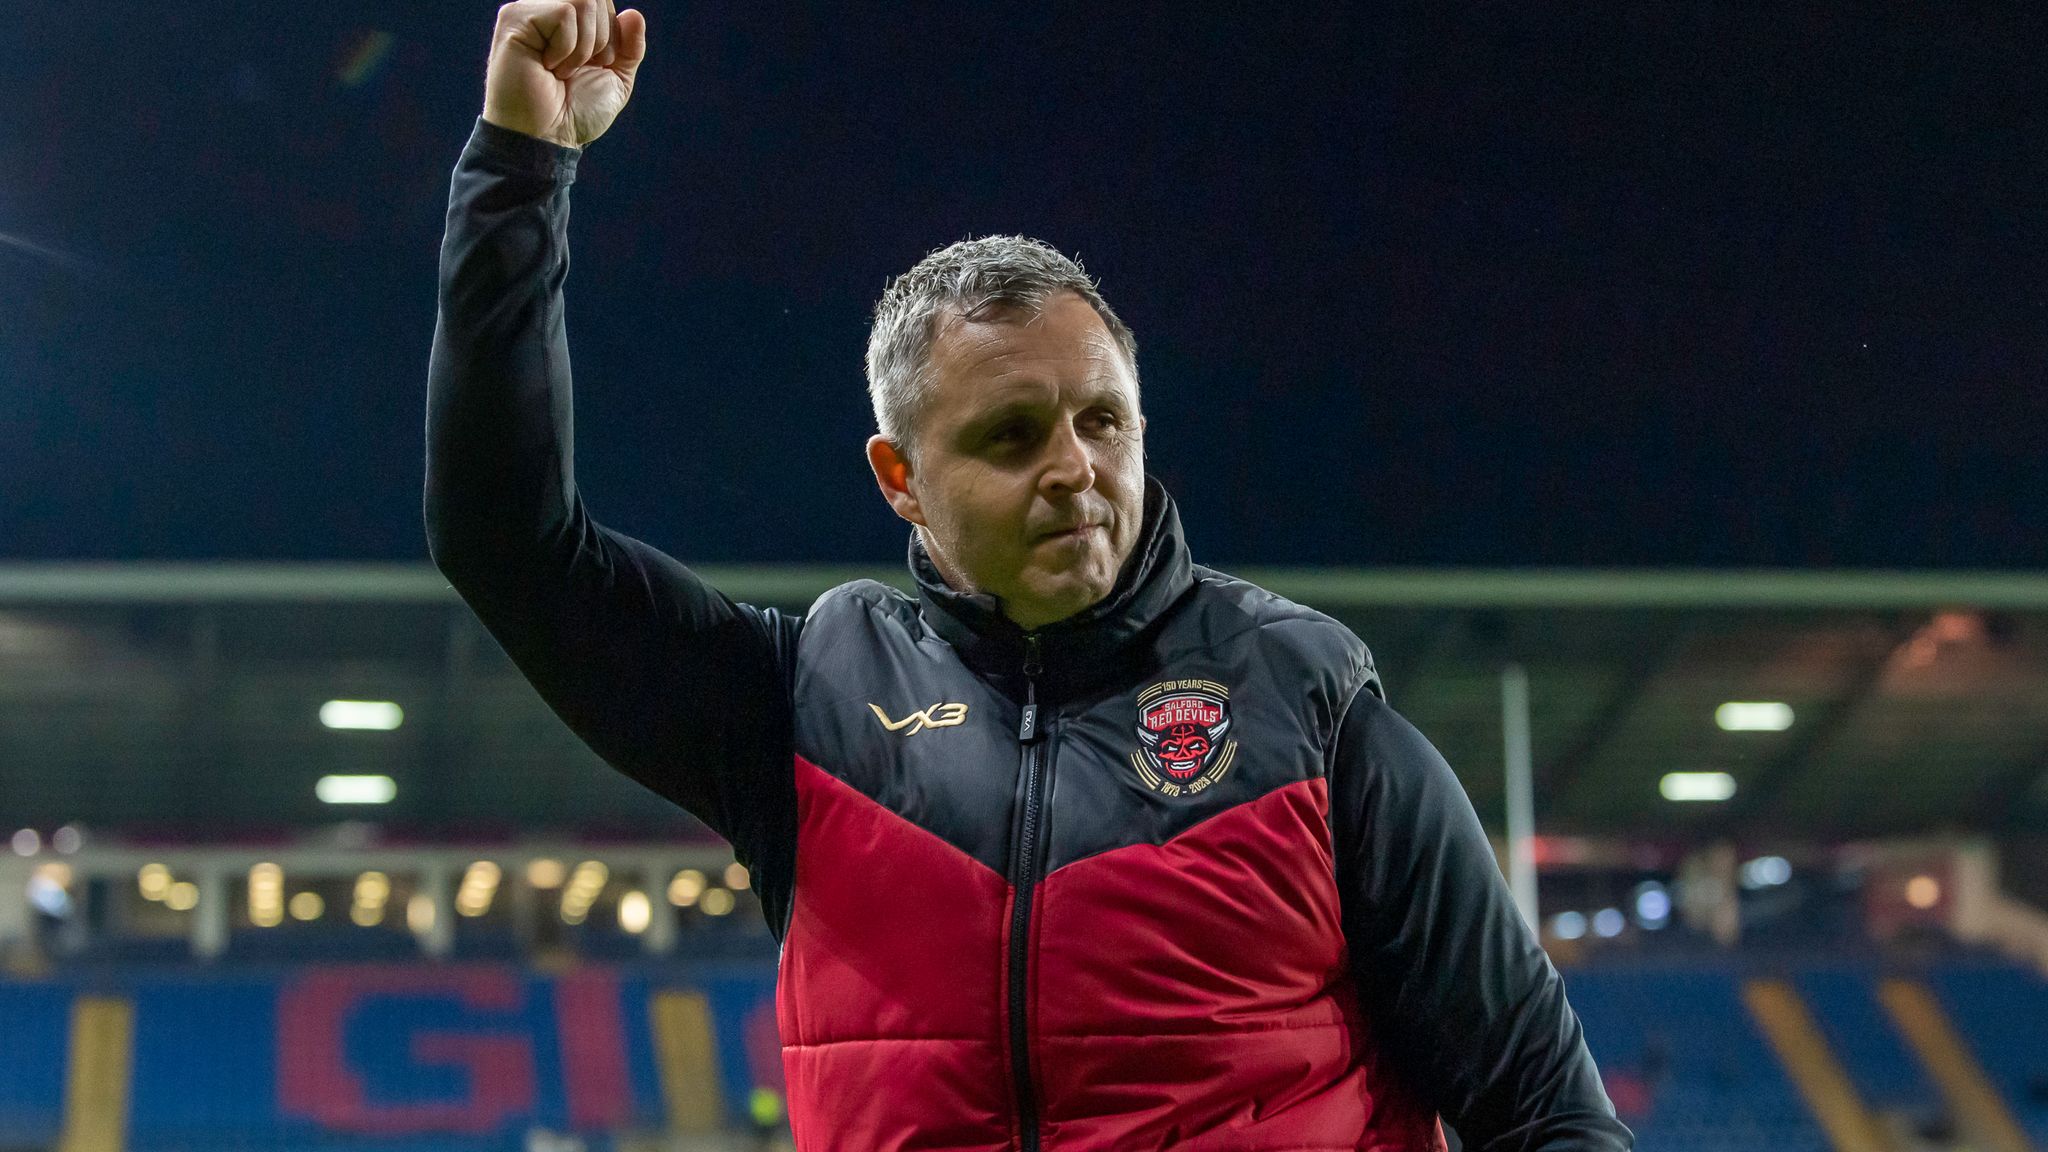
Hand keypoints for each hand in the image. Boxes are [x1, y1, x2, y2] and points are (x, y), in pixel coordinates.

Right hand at [482, 0, 647, 148]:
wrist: (547, 138)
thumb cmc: (574, 113)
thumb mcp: (614, 79)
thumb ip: (629, 47)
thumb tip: (633, 13)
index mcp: (565, 23)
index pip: (602, 1)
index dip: (612, 35)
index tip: (593, 66)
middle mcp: (544, 11)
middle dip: (601, 39)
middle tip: (576, 71)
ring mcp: (527, 11)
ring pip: (582, 1)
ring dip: (584, 46)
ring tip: (561, 71)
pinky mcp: (515, 18)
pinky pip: (564, 12)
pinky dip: (567, 47)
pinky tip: (547, 67)